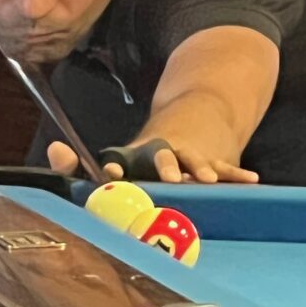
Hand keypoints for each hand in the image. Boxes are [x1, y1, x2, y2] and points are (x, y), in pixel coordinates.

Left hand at [46, 141, 259, 184]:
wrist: (189, 125)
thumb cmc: (142, 159)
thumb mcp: (113, 162)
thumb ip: (75, 165)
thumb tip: (54, 148)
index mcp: (136, 155)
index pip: (123, 159)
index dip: (116, 167)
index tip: (110, 173)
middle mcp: (163, 154)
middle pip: (163, 157)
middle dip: (166, 166)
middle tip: (170, 180)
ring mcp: (191, 158)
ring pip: (196, 161)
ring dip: (202, 168)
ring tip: (208, 179)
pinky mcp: (214, 163)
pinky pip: (226, 169)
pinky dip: (237, 175)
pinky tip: (251, 181)